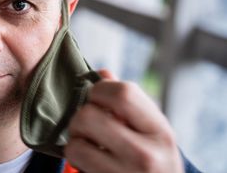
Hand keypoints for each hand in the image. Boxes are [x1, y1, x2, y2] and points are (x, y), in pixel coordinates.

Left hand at [64, 70, 183, 172]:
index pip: (123, 94)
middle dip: (81, 115)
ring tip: (88, 143)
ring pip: (76, 141)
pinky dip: (75, 157)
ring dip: (75, 139)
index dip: (100, 89)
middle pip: (89, 115)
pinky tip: (88, 159)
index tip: (98, 97)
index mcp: (160, 132)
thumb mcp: (150, 130)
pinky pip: (74, 160)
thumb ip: (128, 101)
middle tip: (88, 124)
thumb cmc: (152, 157)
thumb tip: (102, 73)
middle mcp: (147, 155)